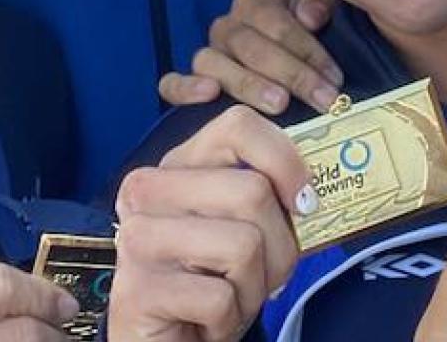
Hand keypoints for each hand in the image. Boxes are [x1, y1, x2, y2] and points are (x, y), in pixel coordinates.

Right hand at [107, 105, 311, 341]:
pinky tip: (204, 322)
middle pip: (253, 191)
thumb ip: (269, 195)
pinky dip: (227, 320)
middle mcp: (146, 191)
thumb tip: (311, 188)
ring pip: (243, 245)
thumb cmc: (213, 283)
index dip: (284, 160)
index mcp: (177, 165)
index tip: (303, 201)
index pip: (238, 126)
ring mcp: (136, 239)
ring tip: (227, 299)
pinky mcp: (135, 290)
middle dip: (277, 247)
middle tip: (255, 275)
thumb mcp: (245, 226)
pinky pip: (219, 298)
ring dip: (253, 288)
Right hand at [158, 0, 343, 114]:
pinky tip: (209, 95)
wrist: (288, 74)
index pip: (275, 20)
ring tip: (279, 104)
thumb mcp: (322, 16)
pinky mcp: (186, 84)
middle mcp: (226, 27)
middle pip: (250, 45)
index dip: (307, 48)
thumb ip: (322, 3)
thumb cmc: (307, 45)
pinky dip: (185, 89)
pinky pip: (171, 84)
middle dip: (291, 72)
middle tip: (321, 98)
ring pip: (213, 62)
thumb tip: (311, 16)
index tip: (335, 77)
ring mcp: (205, 55)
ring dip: (248, 83)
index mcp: (254, 4)